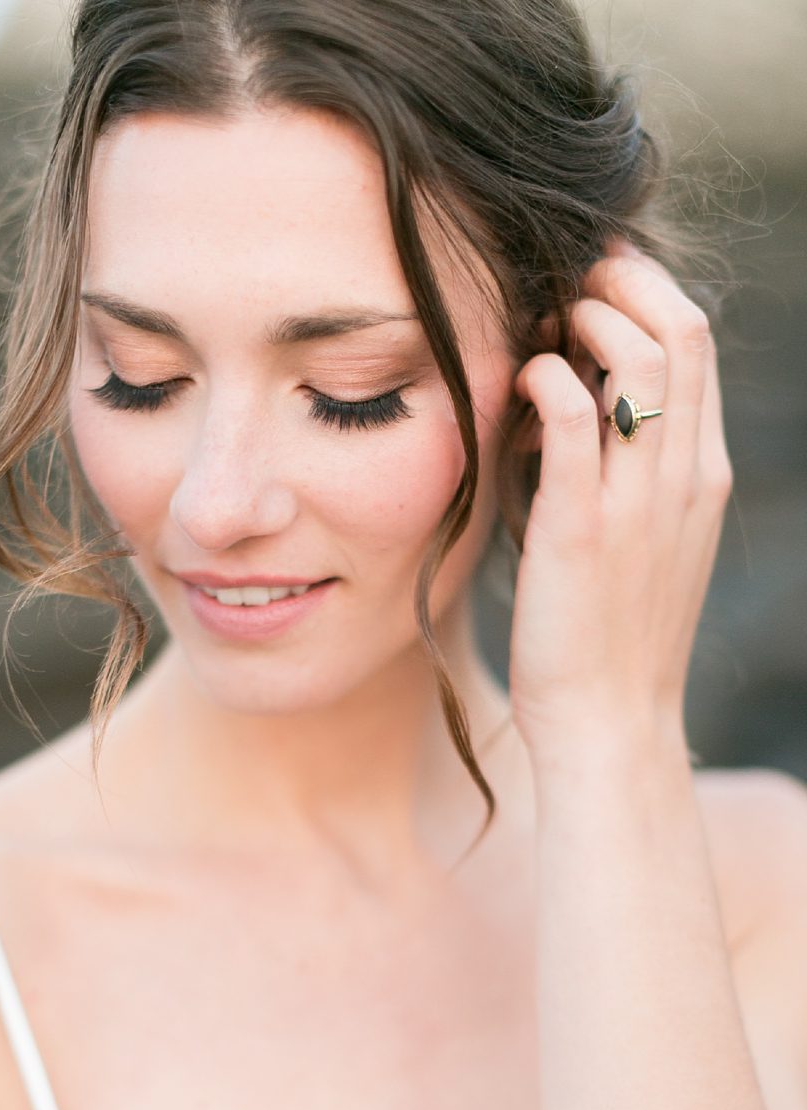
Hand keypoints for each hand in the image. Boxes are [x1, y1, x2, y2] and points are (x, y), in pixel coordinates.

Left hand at [506, 239, 731, 765]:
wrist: (608, 721)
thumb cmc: (601, 630)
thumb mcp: (629, 533)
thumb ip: (614, 469)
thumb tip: (565, 400)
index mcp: (700, 472)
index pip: (697, 345)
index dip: (647, 293)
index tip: (592, 281)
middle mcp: (683, 475)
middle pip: (684, 332)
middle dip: (627, 283)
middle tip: (567, 275)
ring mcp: (639, 501)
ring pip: (647, 363)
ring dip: (591, 320)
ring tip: (544, 320)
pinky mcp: (582, 530)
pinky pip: (578, 427)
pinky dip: (550, 383)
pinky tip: (523, 376)